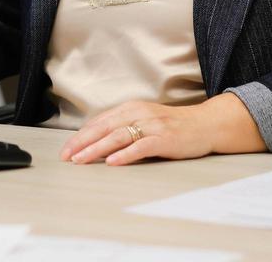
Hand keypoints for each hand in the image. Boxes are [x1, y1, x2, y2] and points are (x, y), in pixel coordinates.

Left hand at [59, 93, 266, 165]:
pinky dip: (125, 154)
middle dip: (82, 143)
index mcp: (131, 108)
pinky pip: (141, 146)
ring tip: (82, 159)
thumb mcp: (145, 120)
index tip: (66, 149)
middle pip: (104, 128)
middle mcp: (139, 113)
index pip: (100, 122)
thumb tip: (98, 142)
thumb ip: (124, 127)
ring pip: (118, 136)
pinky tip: (113, 162)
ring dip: (97, 149)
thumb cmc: (173, 126)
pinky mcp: (164, 138)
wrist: (205, 124)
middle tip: (67, 156)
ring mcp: (152, 125)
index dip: (81, 136)